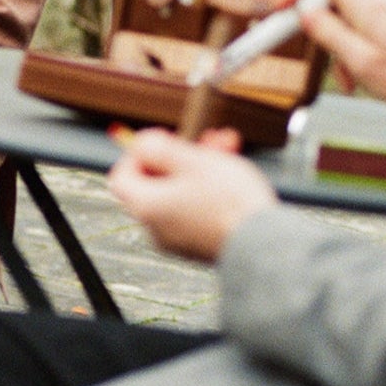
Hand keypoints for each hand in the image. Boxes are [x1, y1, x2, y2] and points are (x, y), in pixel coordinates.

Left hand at [105, 127, 273, 263]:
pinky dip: (209, 192)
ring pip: (181, 194)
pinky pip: (196, 212)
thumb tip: (140, 143)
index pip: (122, 177)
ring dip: (201, 168)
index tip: (165, 141)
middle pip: (157, 183)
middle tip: (209, 139)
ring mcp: (177, 240)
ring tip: (229, 148)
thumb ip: (160, 149)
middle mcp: (154, 228)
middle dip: (183, 155)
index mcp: (145, 207)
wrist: (264, 246)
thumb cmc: (228, 202)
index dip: (138, 154)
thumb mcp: (193, 161)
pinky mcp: (200, 247)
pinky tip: (235, 177)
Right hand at [271, 0, 385, 106]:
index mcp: (365, 4)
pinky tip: (360, 76)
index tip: (281, 7)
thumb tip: (305, 14)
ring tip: (347, 79)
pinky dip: (351, 50)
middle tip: (311, 52)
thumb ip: (329, 33)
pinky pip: (360, 29)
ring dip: (336, 47)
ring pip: (344, 19)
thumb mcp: (359, 59)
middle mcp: (375, 0)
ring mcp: (385, 11)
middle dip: (316, 28)